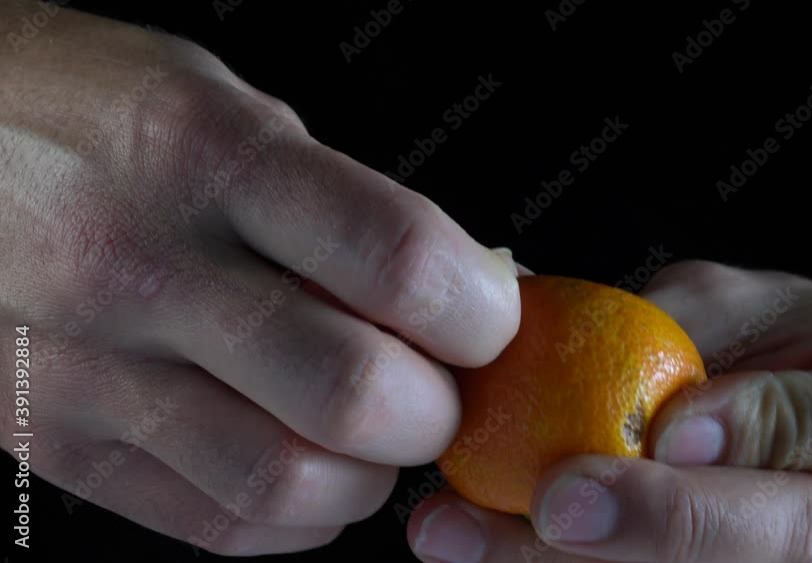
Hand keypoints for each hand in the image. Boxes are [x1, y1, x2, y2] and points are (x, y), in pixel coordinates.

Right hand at [0, 6, 519, 555]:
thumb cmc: (87, 111)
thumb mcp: (221, 108)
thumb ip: (340, 202)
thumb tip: (463, 284)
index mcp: (207, 156)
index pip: (398, 261)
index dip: (480, 313)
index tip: (486, 319)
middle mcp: (142, 268)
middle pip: (354, 396)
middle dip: (436, 411)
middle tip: (436, 385)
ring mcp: (86, 370)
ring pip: (285, 482)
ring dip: (368, 475)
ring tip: (368, 431)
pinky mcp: (55, 442)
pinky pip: (213, 525)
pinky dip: (295, 515)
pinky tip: (302, 464)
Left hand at [406, 260, 811, 561]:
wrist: (811, 397)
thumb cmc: (773, 335)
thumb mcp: (739, 301)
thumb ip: (675, 334)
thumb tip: (542, 347)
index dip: (762, 430)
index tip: (667, 429)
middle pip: (786, 541)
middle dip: (658, 530)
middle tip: (548, 506)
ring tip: (463, 540)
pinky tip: (482, 547)